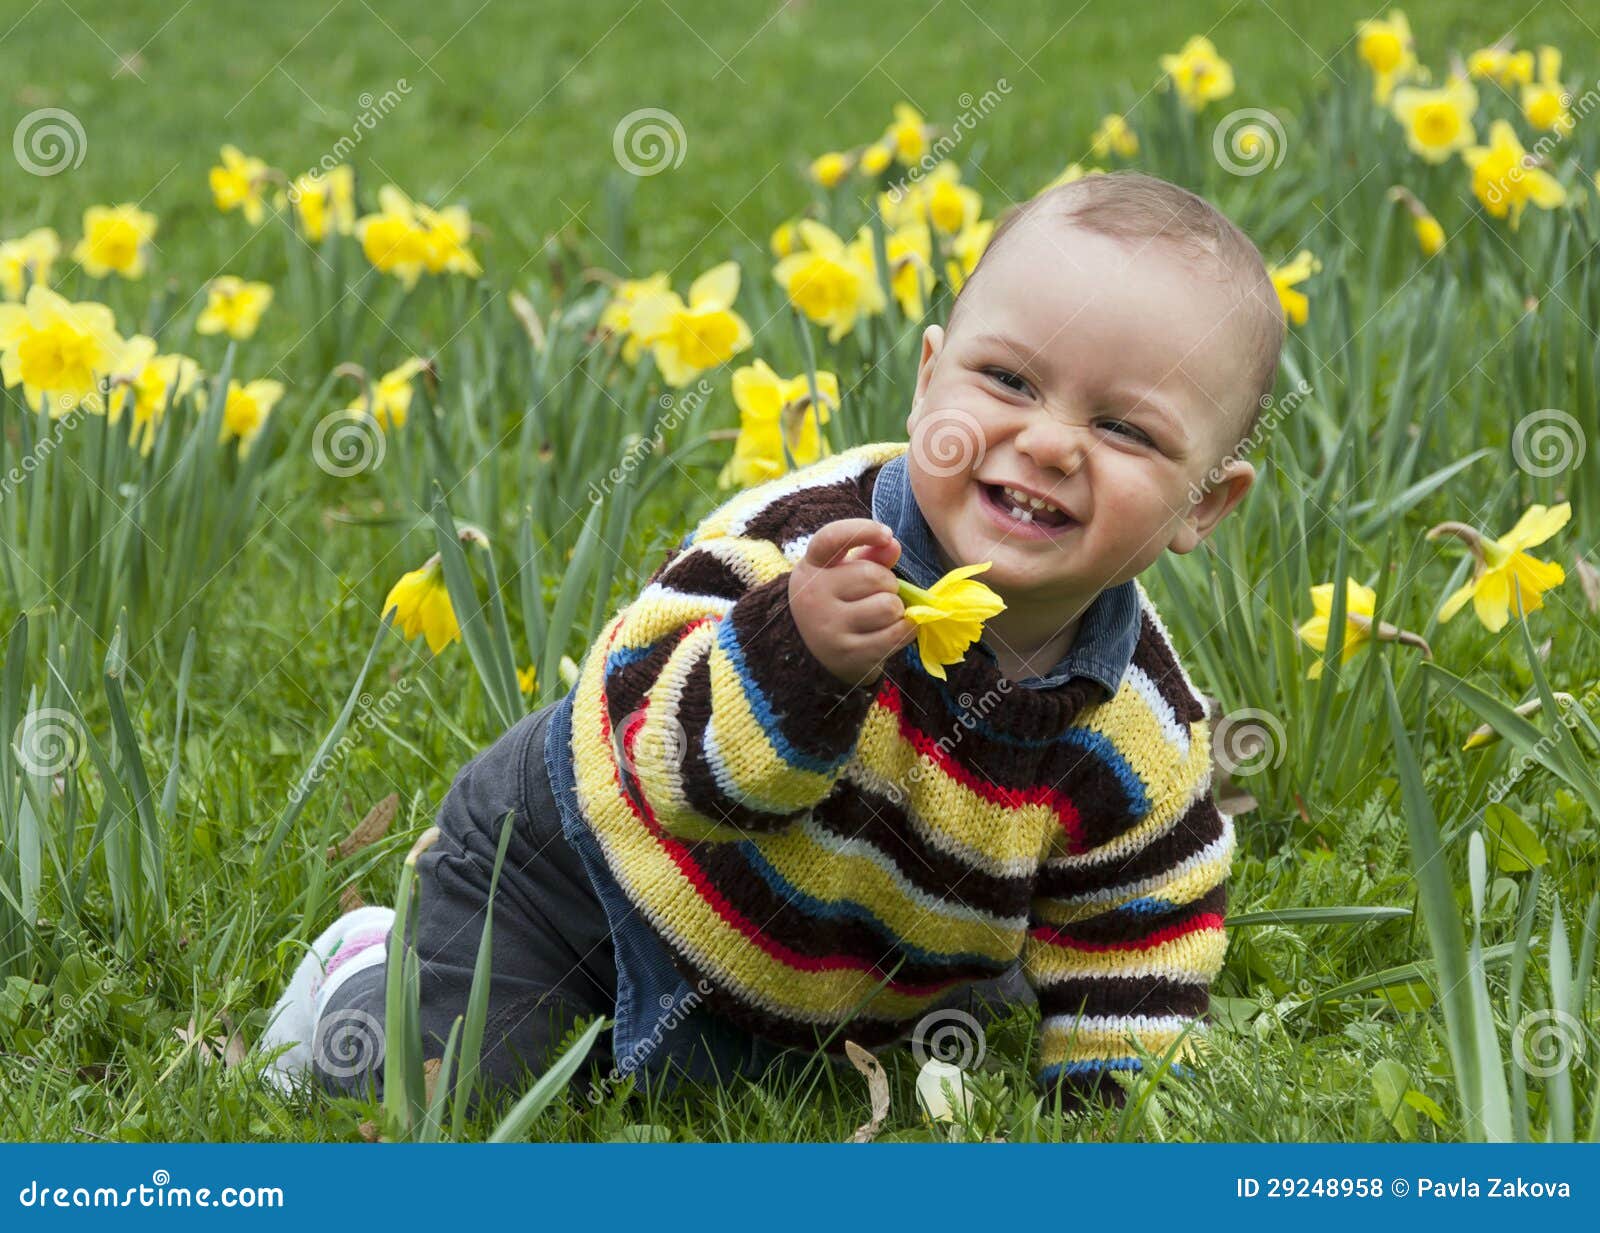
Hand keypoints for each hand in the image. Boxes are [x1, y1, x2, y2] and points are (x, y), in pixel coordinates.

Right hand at [788, 518, 917, 688]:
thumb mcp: (845, 573)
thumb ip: (871, 556)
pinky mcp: (848, 653)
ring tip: (882, 614)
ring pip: (889, 606)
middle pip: (875, 576)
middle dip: (888, 584)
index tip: (886, 534)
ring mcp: (828, 626)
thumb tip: (893, 546)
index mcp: (812, 566)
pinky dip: (905, 630)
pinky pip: (896, 634)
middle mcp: (813, 595)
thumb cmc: (838, 602)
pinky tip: (894, 630)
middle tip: (879, 594)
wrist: (815, 654)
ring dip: (896, 610)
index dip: (863, 530)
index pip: (832, 538)